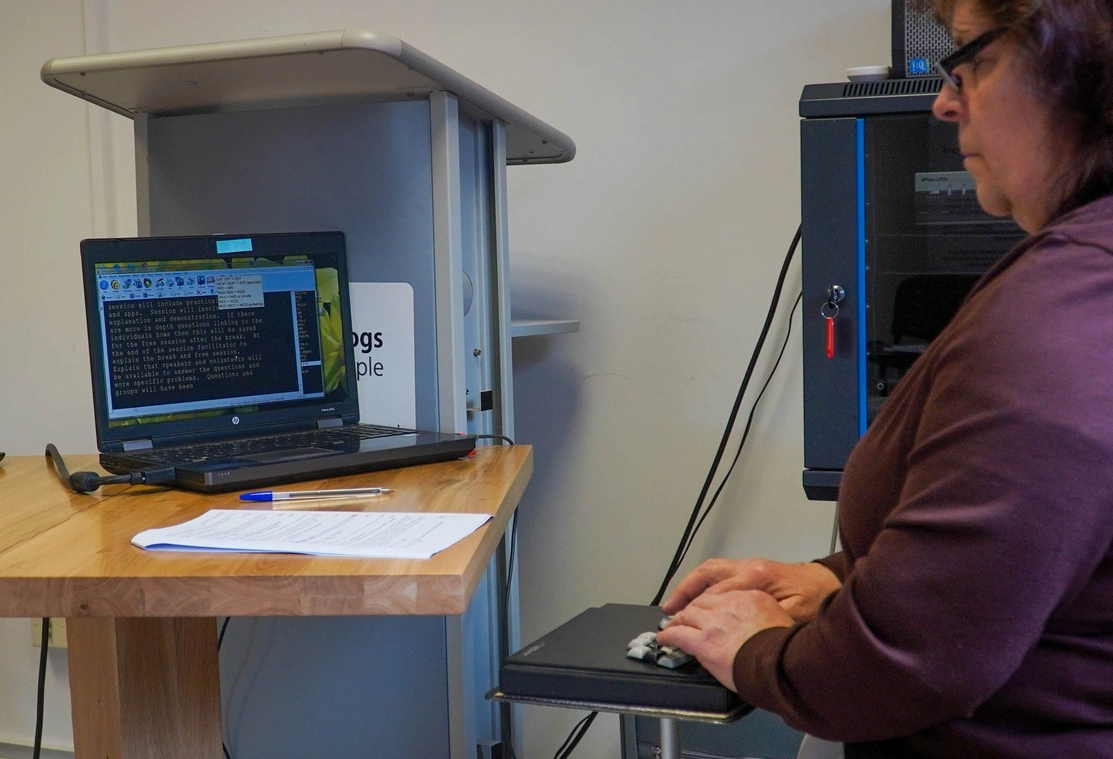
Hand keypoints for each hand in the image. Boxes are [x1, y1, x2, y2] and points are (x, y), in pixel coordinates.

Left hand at [655, 590, 792, 690]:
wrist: (782, 665)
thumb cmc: (786, 649)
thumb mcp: (780, 619)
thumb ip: (762, 615)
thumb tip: (755, 624)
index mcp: (750, 597)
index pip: (722, 594)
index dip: (710, 602)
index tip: (707, 607)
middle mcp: (729, 605)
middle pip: (702, 601)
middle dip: (691, 609)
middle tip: (684, 616)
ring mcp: (714, 622)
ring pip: (688, 615)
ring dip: (678, 620)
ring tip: (672, 626)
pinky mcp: (703, 641)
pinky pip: (678, 634)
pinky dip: (668, 635)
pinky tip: (664, 638)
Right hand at [661, 558, 841, 622]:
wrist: (826, 584)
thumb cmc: (814, 599)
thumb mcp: (794, 614)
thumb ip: (765, 617)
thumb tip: (740, 626)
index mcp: (756, 576)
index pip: (717, 591)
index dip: (697, 607)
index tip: (682, 620)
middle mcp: (748, 567)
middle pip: (706, 574)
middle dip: (684, 590)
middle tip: (669, 609)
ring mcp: (748, 567)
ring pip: (710, 571)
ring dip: (690, 586)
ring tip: (675, 604)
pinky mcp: (749, 571)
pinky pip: (718, 574)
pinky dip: (703, 585)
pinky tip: (696, 598)